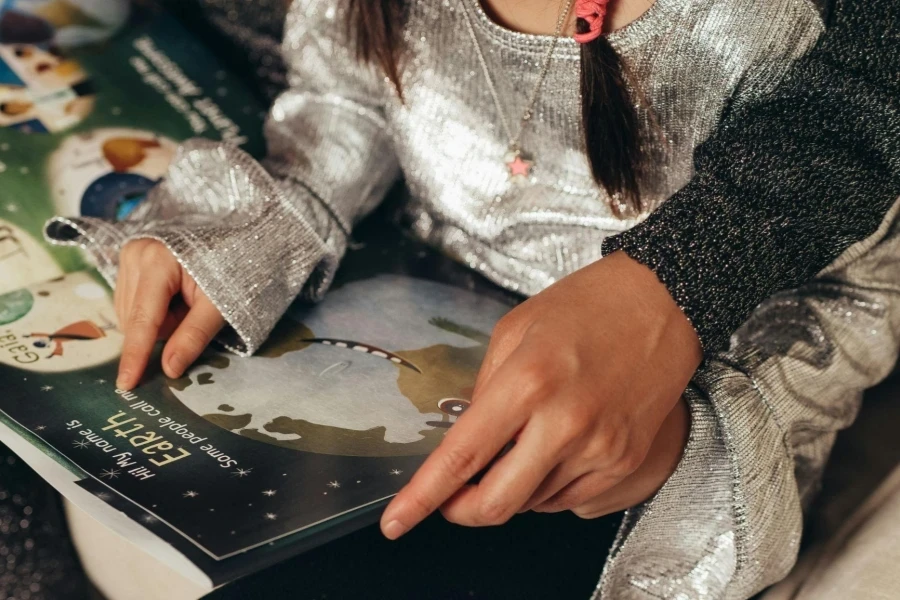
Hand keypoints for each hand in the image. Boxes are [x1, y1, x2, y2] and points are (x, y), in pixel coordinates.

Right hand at [115, 239, 223, 389]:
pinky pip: (133, 303)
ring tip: (187, 303)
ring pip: (130, 314)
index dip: (136, 355)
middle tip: (193, 313)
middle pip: (135, 318)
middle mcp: (136, 254)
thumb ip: (193, 336)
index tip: (126, 384)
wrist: (242, 242)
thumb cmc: (235, 271)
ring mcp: (130, 254)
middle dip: (164, 328)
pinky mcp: (131, 260)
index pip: (143, 319)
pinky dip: (155, 311)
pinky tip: (176, 299)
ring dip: (159, 321)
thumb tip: (169, 369)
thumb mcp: (219, 306)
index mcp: (158, 261)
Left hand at [379, 251, 701, 538]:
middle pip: (496, 503)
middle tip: (452, 498)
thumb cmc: (587, 307)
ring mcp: (599, 449)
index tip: (397, 521)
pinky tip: (552, 451)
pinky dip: (546, 488)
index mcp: (527, 383)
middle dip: (462, 510)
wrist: (662, 303)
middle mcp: (564, 424)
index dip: (423, 497)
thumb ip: (483, 388)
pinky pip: (569, 500)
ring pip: (532, 505)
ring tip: (523, 442)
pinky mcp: (624, 462)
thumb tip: (464, 437)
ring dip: (510, 489)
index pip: (461, 456)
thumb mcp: (514, 329)